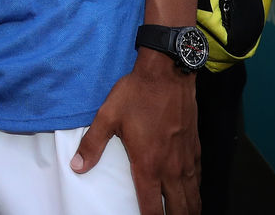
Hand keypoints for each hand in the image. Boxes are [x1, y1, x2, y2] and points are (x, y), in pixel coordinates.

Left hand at [71, 51, 200, 214]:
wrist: (167, 74)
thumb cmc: (137, 94)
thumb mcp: (108, 117)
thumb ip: (92, 145)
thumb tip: (77, 166)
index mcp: (148, 164)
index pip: (151, 207)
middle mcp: (171, 167)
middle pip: (178, 208)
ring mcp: (186, 159)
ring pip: (192, 196)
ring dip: (188, 210)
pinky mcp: (195, 148)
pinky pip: (197, 178)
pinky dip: (195, 191)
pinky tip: (192, 194)